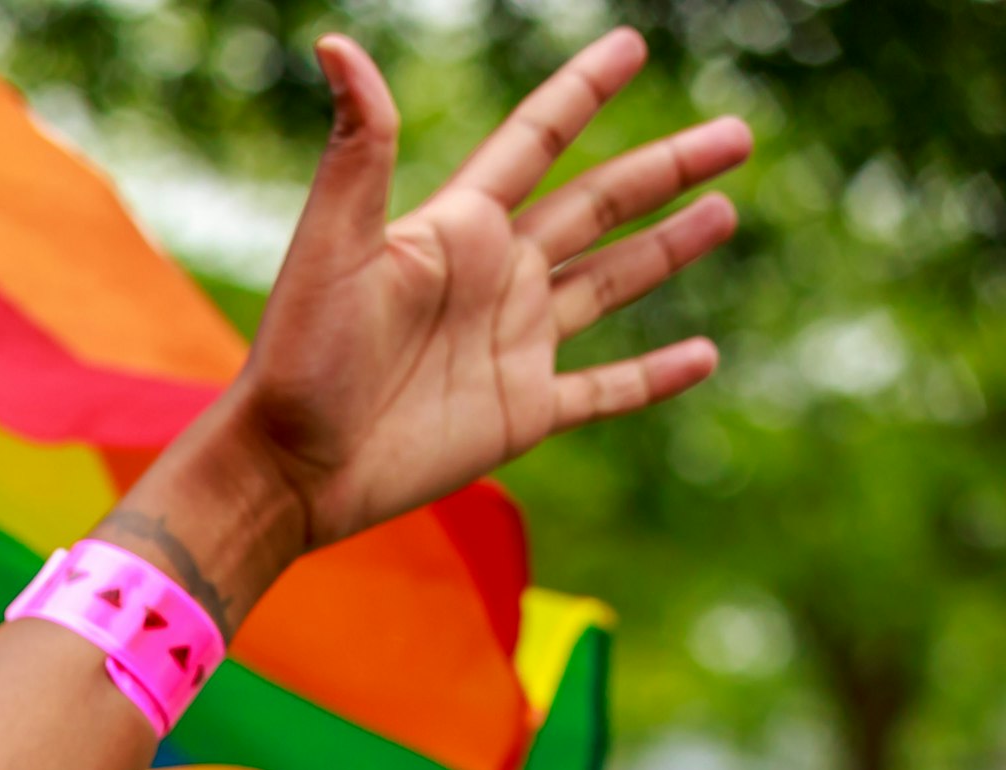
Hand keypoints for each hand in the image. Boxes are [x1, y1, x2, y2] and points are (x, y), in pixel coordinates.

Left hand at [111, 32, 744, 629]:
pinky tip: (705, 357)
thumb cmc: (298, 357)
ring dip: (668, 250)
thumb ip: (357, 150)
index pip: (535, 142)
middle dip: (665, 167)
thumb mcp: (333, 246)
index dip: (581, 92)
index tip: (631, 45)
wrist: (286, 469)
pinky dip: (654, 376)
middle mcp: (492, 279)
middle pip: (597, 206)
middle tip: (738, 133)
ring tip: (725, 212)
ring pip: (610, 284)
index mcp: (456, 231)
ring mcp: (511, 345)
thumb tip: (337, 44)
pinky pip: (604, 390)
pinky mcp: (519, 413)